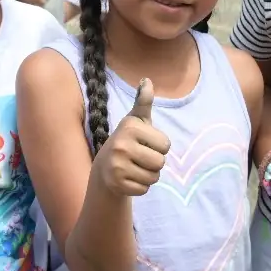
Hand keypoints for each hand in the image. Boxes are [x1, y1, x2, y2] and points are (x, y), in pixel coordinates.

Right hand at [91, 79, 170, 195]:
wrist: (104, 167)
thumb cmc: (128, 141)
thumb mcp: (136, 121)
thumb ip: (143, 102)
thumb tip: (147, 80)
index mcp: (130, 127)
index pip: (166, 144)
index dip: (159, 146)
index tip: (144, 143)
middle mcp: (121, 144)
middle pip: (161, 162)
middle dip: (155, 162)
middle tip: (140, 158)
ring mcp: (117, 165)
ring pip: (154, 177)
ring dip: (149, 175)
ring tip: (135, 167)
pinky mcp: (117, 184)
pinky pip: (145, 189)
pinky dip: (140, 186)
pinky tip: (129, 178)